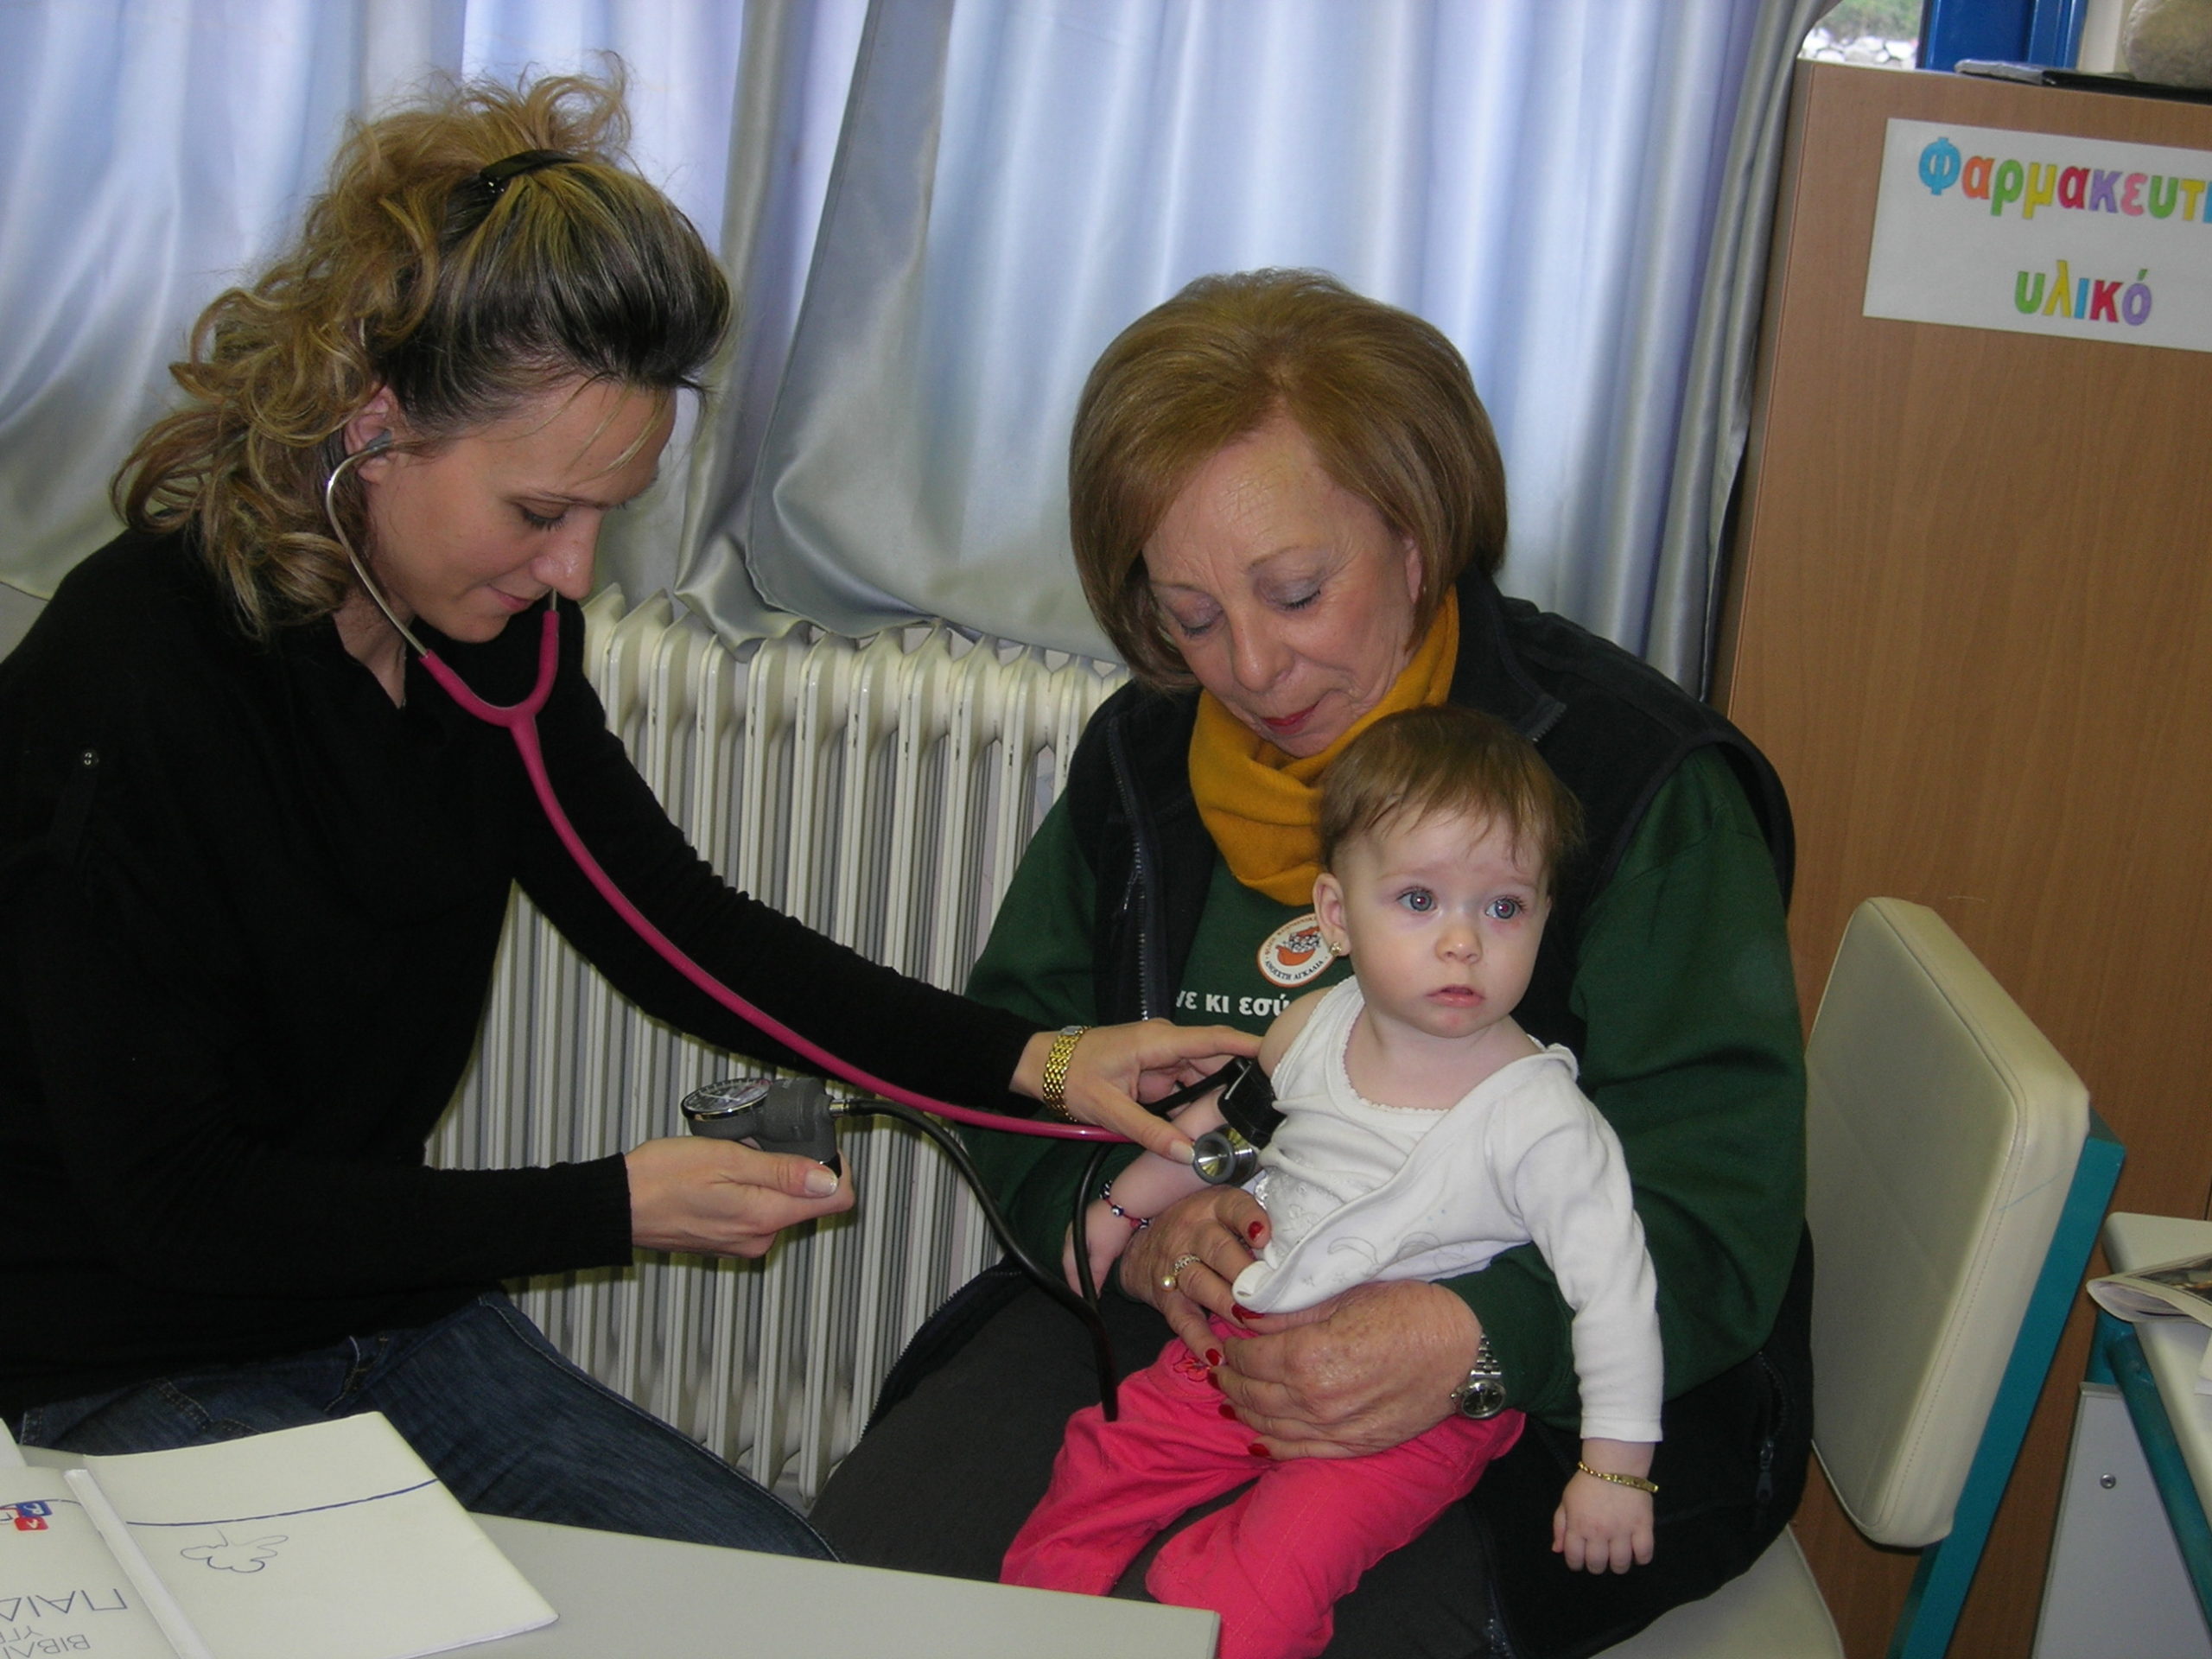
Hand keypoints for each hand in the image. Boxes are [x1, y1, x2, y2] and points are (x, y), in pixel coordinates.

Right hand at [624, 1136, 852, 1257]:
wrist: (618, 1206)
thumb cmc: (661, 1179)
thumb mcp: (726, 1159)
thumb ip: (782, 1171)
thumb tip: (829, 1179)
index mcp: (765, 1217)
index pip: (837, 1199)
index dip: (836, 1167)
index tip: (817, 1147)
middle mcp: (759, 1238)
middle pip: (810, 1201)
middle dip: (794, 1169)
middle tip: (759, 1147)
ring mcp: (743, 1243)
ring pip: (781, 1204)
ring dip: (768, 1178)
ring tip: (731, 1161)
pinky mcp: (728, 1242)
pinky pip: (756, 1213)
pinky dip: (748, 1191)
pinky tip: (719, 1178)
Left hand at [1014, 1020, 1258, 1160]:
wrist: (1044, 1065)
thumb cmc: (1071, 1077)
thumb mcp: (1108, 1108)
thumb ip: (1149, 1131)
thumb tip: (1188, 1154)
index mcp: (1157, 1042)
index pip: (1212, 1039)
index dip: (1247, 1045)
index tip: (1279, 1054)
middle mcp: (1167, 1045)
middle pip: (1216, 1061)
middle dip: (1237, 1085)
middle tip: (1262, 1112)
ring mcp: (1164, 1058)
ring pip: (1205, 1077)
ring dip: (1218, 1100)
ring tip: (1241, 1125)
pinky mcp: (1159, 1072)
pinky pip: (1189, 1087)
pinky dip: (1199, 1105)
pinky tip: (1212, 1126)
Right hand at [1064, 1197, 1141, 1291]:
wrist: (1127, 1202)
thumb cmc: (1113, 1225)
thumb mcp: (1104, 1254)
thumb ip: (1096, 1273)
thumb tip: (1093, 1290)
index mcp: (1072, 1240)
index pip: (1069, 1267)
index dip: (1075, 1284)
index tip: (1081, 1298)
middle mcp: (1073, 1231)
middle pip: (1072, 1259)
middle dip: (1077, 1275)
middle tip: (1084, 1290)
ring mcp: (1083, 1225)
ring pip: (1079, 1251)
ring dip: (1084, 1265)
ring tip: (1091, 1278)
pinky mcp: (1093, 1222)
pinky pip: (1087, 1243)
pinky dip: (1090, 1255)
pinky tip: (1097, 1259)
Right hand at [1118, 1186, 1271, 1353]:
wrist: (1144, 1245)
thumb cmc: (1203, 1227)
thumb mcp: (1225, 1211)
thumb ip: (1256, 1225)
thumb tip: (1303, 1250)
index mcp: (1215, 1207)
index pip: (1234, 1207)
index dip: (1249, 1220)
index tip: (1265, 1236)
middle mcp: (1193, 1232)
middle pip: (1218, 1249)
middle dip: (1245, 1274)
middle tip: (1272, 1295)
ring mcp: (1175, 1265)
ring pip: (1201, 1283)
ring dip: (1229, 1306)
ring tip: (1253, 1322)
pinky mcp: (1166, 1297)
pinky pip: (1182, 1319)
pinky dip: (1199, 1340)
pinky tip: (1218, 1356)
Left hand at [1216, 1280, 1480, 1459]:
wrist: (1467, 1349)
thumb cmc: (1412, 1310)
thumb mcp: (1345, 1295)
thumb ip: (1292, 1311)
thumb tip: (1248, 1313)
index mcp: (1308, 1358)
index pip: (1247, 1358)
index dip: (1230, 1347)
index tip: (1225, 1336)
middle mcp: (1315, 1401)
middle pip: (1251, 1394)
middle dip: (1228, 1379)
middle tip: (1217, 1366)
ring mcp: (1336, 1430)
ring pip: (1269, 1426)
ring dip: (1243, 1409)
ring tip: (1229, 1394)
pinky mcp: (1356, 1446)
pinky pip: (1299, 1452)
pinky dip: (1270, 1444)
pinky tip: (1255, 1436)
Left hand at [1553, 1471, 1655, 1573]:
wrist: (1614, 1465)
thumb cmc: (1587, 1483)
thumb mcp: (1566, 1501)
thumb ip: (1560, 1526)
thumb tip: (1557, 1550)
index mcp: (1578, 1526)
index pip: (1574, 1558)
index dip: (1576, 1564)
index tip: (1581, 1560)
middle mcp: (1599, 1532)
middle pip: (1597, 1565)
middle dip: (1596, 1566)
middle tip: (1600, 1557)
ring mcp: (1622, 1531)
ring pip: (1620, 1564)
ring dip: (1618, 1565)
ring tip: (1618, 1556)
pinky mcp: (1643, 1526)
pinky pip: (1645, 1554)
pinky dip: (1641, 1558)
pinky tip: (1636, 1552)